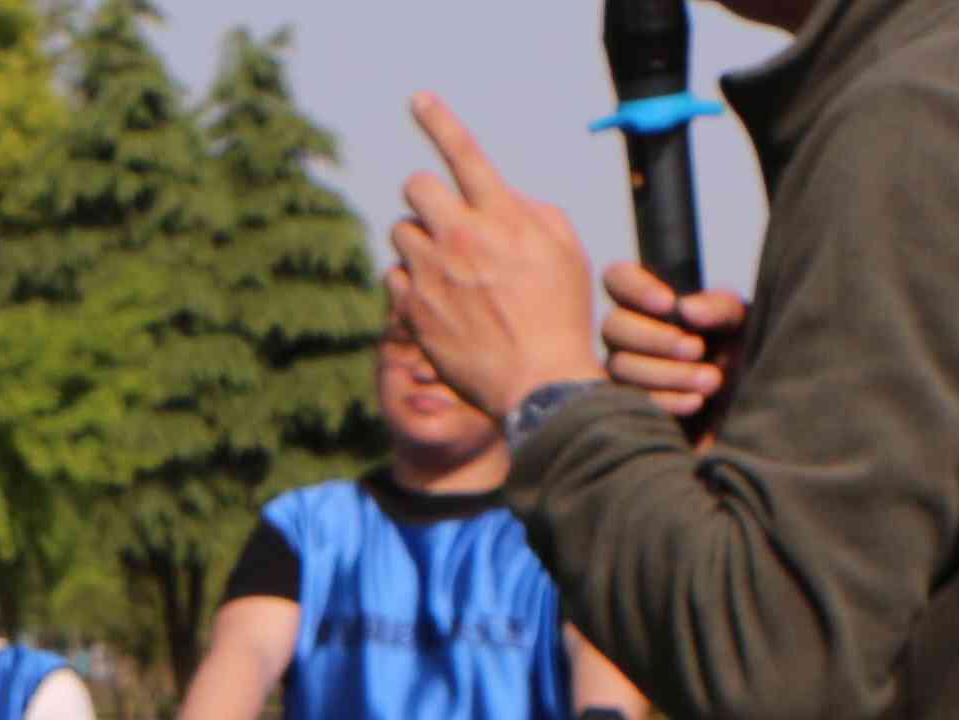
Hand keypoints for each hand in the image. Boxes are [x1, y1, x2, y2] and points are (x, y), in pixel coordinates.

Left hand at [388, 96, 605, 424]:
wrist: (538, 380)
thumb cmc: (560, 314)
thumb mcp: (565, 251)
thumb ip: (530, 212)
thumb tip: (501, 198)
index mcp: (500, 215)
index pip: (464, 153)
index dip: (439, 120)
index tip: (418, 100)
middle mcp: (460, 237)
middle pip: (416, 187)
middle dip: (429, 197)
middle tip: (448, 222)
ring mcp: (432, 274)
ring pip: (401, 231)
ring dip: (419, 241)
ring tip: (448, 269)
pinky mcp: (413, 309)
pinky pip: (393, 276)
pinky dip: (410, 282)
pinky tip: (437, 299)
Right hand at [604, 265, 751, 422]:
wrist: (745, 396)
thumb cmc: (736, 348)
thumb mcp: (738, 320)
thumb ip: (718, 307)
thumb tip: (686, 309)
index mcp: (647, 301)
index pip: (618, 279)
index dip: (635, 288)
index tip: (669, 304)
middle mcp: (626, 333)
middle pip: (613, 326)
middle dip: (655, 338)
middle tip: (696, 349)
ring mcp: (622, 369)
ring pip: (620, 366)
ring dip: (667, 373)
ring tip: (710, 380)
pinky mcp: (627, 403)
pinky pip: (631, 402)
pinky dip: (666, 401)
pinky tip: (696, 401)